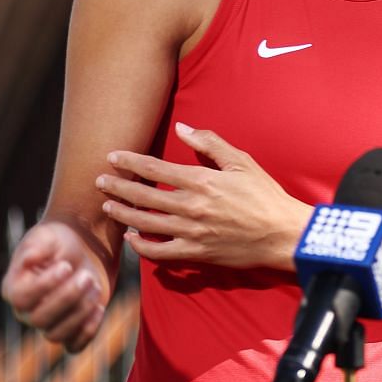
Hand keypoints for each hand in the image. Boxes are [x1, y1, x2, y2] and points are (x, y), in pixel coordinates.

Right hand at [0, 220, 107, 351]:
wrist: (82, 248)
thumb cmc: (59, 241)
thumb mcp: (46, 236)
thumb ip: (36, 246)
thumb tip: (29, 259)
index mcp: (14, 288)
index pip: (21, 299)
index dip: (44, 286)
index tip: (66, 266)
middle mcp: (27, 311)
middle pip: (40, 319)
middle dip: (67, 298)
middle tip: (87, 276)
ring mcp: (49, 323)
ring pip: (57, 334)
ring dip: (79, 313)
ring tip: (95, 286)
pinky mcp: (72, 328)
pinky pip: (74, 346)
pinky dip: (87, 332)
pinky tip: (99, 308)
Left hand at [99, 122, 310, 270]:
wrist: (282, 234)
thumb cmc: (265, 195)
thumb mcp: (242, 162)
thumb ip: (210, 144)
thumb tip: (181, 128)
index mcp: (202, 181)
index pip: (155, 169)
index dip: (130, 162)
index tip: (112, 157)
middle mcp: (191, 207)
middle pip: (142, 196)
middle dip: (117, 187)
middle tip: (99, 181)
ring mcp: (191, 233)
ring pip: (145, 224)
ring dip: (122, 214)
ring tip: (108, 206)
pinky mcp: (195, 253)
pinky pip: (159, 252)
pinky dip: (141, 246)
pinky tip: (131, 238)